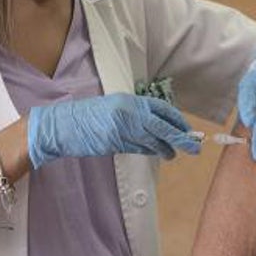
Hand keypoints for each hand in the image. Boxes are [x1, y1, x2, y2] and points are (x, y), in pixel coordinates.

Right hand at [28, 92, 200, 169]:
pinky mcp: (114, 143)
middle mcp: (128, 112)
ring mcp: (121, 128)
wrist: (62, 124)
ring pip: (152, 140)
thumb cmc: (87, 117)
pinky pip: (138, 148)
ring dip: (165, 148)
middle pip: (162, 126)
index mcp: (129, 101)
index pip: (162, 109)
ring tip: (173, 154)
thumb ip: (134, 115)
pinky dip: (149, 151)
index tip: (187, 129)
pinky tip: (157, 154)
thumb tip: (157, 126)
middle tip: (194, 146)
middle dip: (180, 137)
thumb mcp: (114, 108)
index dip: (177, 119)